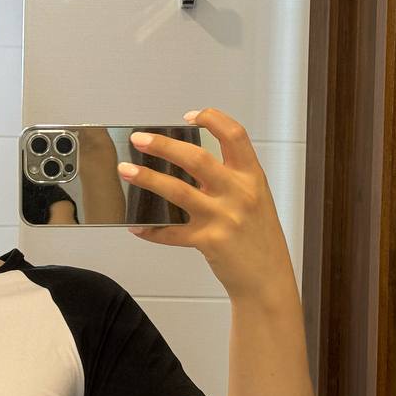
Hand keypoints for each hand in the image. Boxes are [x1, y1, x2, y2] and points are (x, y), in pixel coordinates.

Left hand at [118, 107, 296, 300]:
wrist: (268, 279)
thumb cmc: (260, 239)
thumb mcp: (255, 200)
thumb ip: (229, 181)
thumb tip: (186, 164)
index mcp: (252, 177)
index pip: (234, 135)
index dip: (212, 119)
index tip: (190, 116)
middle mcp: (239, 193)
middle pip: (196, 158)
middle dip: (163, 145)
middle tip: (139, 139)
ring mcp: (224, 218)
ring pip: (177, 190)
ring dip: (147, 178)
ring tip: (126, 170)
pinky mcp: (209, 241)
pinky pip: (172, 232)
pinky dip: (152, 229)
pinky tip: (138, 226)